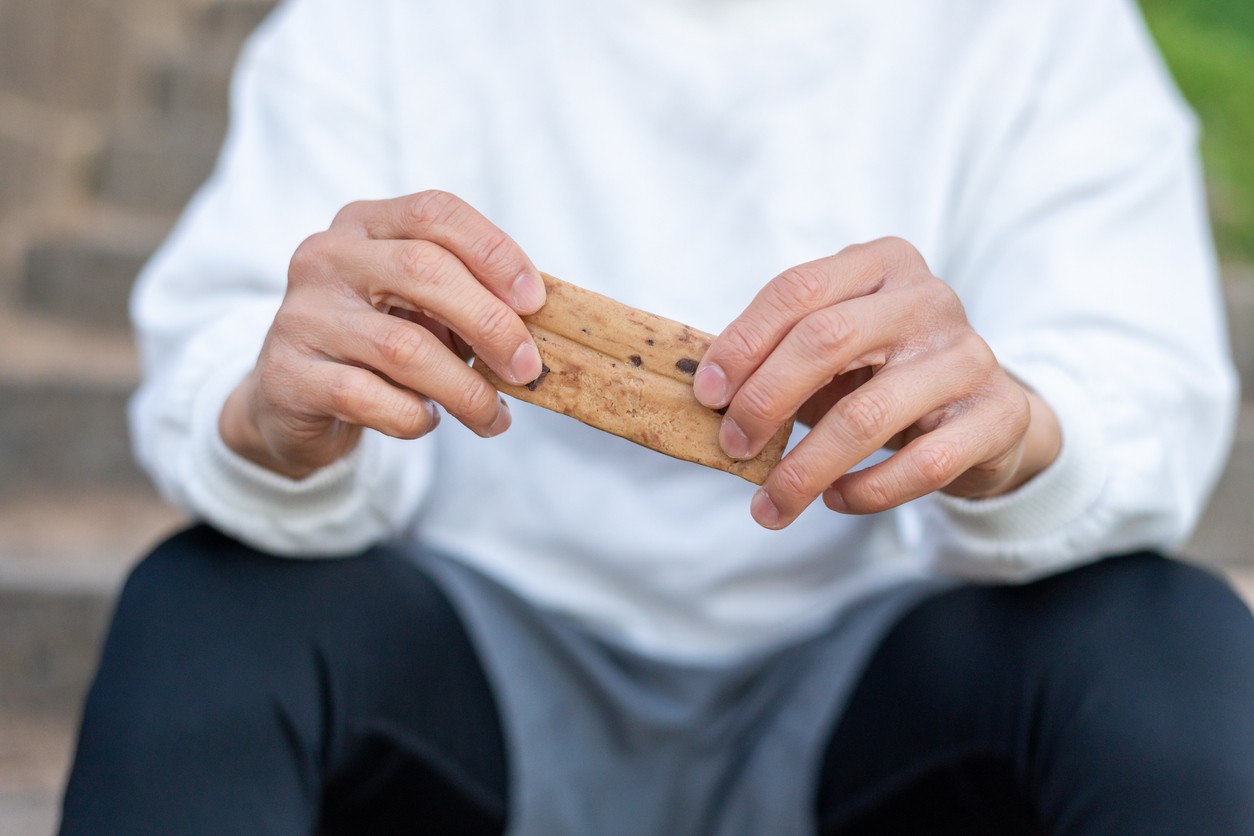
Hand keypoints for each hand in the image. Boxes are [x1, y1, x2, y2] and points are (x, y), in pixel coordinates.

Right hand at [220, 190, 545, 477]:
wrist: (289, 400)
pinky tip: (427, 419)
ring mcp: (303, 315)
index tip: (536, 301)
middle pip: (423, 270)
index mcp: (364, 224)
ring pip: (403, 347)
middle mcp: (326, 257)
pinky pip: (370, 398)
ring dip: (465, 389)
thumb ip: (468, 300)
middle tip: (528, 369)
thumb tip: (538, 329)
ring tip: (492, 416)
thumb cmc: (374, 343)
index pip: (435, 212)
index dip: (494, 252)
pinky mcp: (289, 375)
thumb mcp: (418, 306)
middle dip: (491, 323)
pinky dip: (414, 416)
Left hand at [693, 238, 1061, 528]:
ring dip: (805, 468)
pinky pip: (921, 463)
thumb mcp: (835, 349)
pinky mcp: (997, 414)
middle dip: (764, 401)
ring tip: (771, 503)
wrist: (985, 414)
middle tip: (733, 447)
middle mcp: (928, 298)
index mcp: (880, 263)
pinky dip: (866, 491)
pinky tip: (835, 500)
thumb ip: (778, 356)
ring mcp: (968, 354)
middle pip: (825, 340)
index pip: (797, 290)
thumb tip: (708, 396)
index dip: (742, 343)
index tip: (707, 395)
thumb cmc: (885, 376)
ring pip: (867, 414)